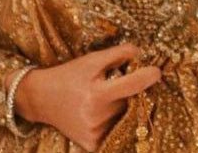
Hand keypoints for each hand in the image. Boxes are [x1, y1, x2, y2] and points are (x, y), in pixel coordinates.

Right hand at [13, 43, 160, 150]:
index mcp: (96, 95)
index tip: (156, 71)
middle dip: (132, 91)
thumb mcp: (92, 60)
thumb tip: (142, 54)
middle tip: (122, 82)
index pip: (133, 85)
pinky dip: (116, 120)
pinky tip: (105, 112)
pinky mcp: (92, 145)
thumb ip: (119, 54)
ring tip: (108, 97)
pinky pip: (115, 131)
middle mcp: (96, 117)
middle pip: (129, 102)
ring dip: (124, 107)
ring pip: (124, 117)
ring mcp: (95, 134)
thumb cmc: (69, 75)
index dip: (148, 76)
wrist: (40, 98)